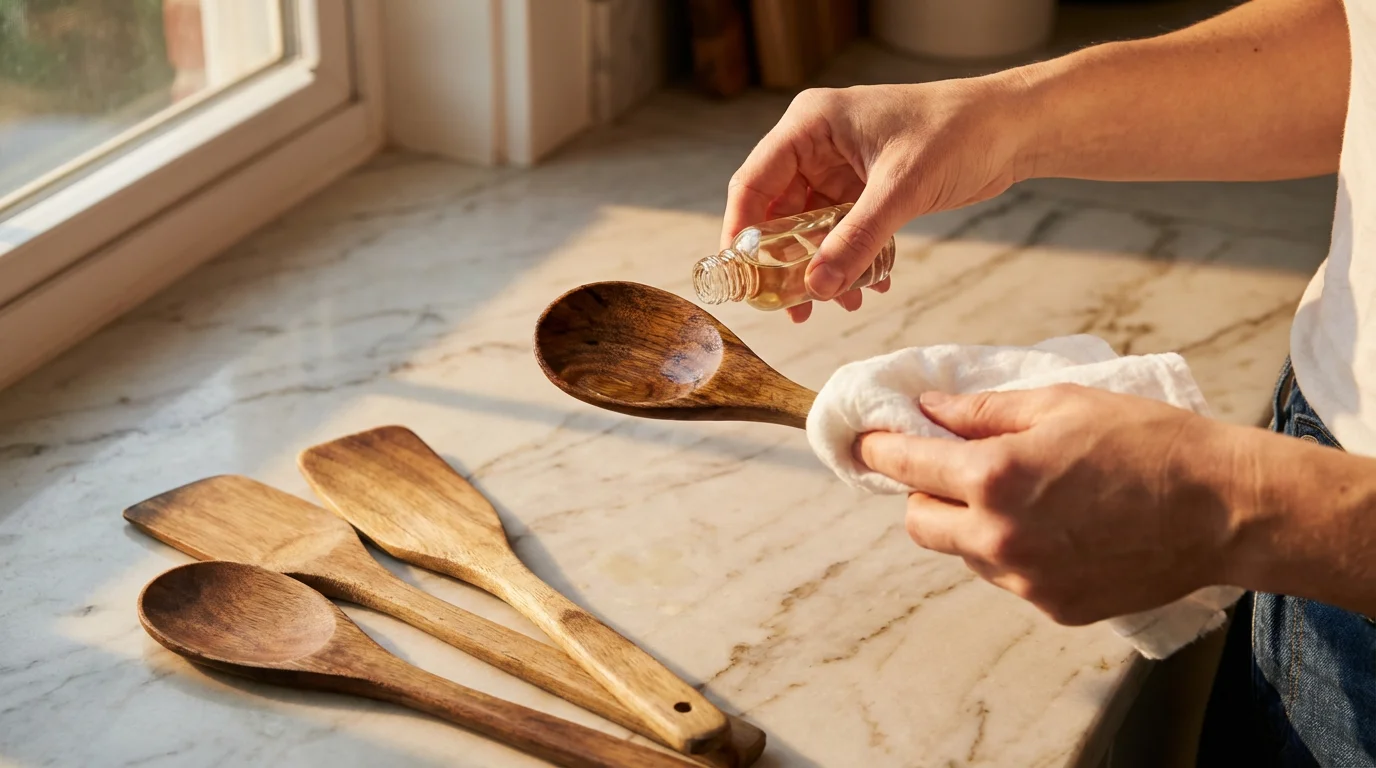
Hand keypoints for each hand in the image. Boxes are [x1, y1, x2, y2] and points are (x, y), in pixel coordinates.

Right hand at [722, 75, 1036, 321]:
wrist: (1012, 128)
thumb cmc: (957, 132)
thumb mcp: (901, 189)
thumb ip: (856, 240)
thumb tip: (818, 287)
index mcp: (811, 125)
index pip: (755, 181)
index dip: (741, 231)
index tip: (740, 276)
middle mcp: (817, 145)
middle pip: (778, 210)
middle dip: (785, 260)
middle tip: (789, 305)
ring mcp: (840, 167)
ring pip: (811, 228)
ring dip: (822, 267)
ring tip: (834, 303)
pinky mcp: (864, 188)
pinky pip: (842, 232)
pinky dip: (851, 259)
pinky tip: (869, 286)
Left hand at [855, 385, 1244, 624]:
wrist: (1224, 507)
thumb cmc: (1148, 442)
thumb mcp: (1060, 403)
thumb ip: (983, 411)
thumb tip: (929, 410)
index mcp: (995, 476)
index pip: (905, 466)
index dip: (879, 451)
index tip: (867, 443)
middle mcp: (999, 536)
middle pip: (918, 522)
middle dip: (923, 494)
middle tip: (953, 470)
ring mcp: (1026, 579)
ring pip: (963, 553)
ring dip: (971, 525)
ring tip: (1025, 497)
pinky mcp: (1054, 606)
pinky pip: (1007, 578)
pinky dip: (1013, 553)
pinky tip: (1057, 528)